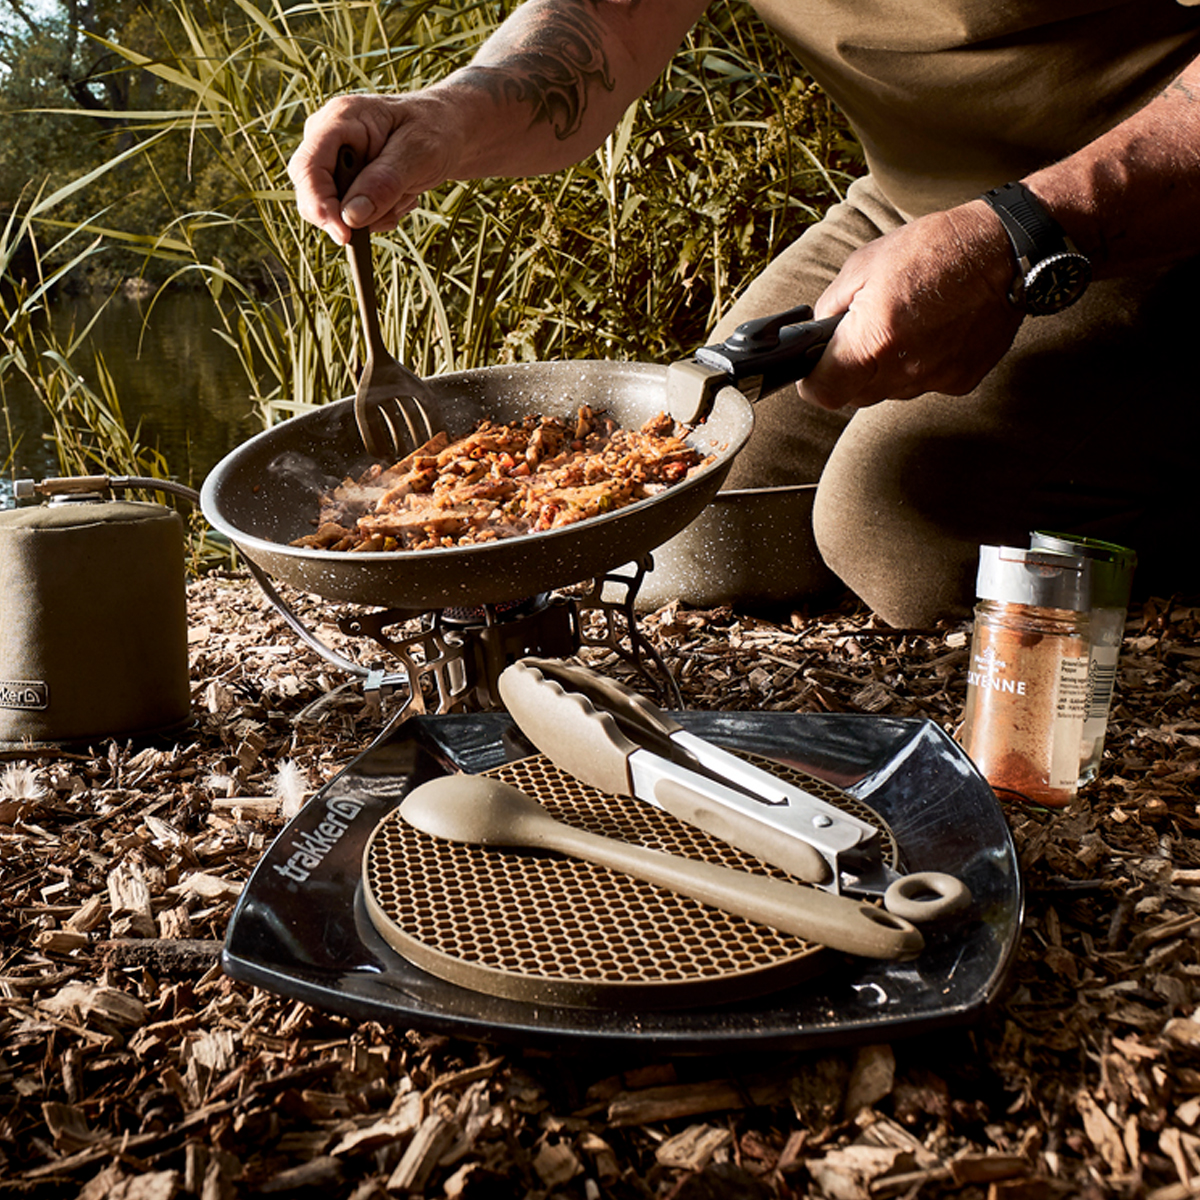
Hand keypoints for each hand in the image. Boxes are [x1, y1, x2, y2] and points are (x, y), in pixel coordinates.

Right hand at [287, 91, 463, 243]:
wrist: (444, 132)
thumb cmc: (434, 131)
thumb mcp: (418, 153)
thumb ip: (385, 182)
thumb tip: (350, 217)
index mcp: (339, 119)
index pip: (307, 168)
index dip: (319, 205)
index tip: (345, 235)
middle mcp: (326, 138)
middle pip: (312, 193)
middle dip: (352, 215)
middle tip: (395, 207)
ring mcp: (331, 160)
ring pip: (333, 211)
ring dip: (373, 216)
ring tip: (404, 194)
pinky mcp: (342, 181)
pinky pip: (348, 216)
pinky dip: (376, 216)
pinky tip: (398, 197)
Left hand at [797, 202, 1023, 409]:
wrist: (1006, 250)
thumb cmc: (934, 249)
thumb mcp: (863, 265)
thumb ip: (830, 307)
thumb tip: (816, 333)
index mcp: (872, 340)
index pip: (824, 392)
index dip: (813, 383)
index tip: (813, 371)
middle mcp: (903, 369)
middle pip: (855, 396)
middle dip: (848, 373)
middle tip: (859, 338)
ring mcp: (934, 379)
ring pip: (889, 393)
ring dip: (885, 370)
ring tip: (902, 327)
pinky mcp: (960, 381)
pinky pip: (924, 385)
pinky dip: (919, 365)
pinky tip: (931, 333)